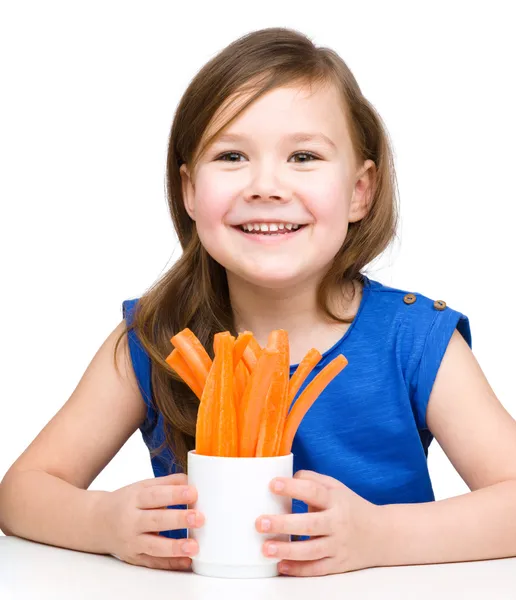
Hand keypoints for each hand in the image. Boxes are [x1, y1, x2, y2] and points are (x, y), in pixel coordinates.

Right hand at [99, 473, 203, 570]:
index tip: (193, 493)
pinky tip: (186, 561)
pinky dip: (170, 563)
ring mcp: (132, 542)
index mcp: (135, 499)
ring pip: (153, 546)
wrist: (96, 522)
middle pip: (156, 521)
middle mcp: (132, 521)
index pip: (156, 496)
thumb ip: (167, 483)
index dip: (175, 494)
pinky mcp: (134, 558)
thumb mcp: (142, 487)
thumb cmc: (125, 502)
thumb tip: (191, 480)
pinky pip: (153, 562)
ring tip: (194, 546)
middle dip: (178, 519)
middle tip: (199, 518)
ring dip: (175, 547)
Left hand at [255, 470, 380, 576]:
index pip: (314, 491)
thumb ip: (312, 479)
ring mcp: (338, 545)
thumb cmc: (351, 506)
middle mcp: (338, 523)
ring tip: (265, 548)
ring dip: (287, 550)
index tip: (273, 484)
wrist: (382, 535)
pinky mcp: (338, 564)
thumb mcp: (336, 487)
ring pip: (312, 550)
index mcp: (336, 500)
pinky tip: (281, 566)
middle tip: (261, 522)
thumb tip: (287, 477)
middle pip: (310, 524)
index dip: (293, 487)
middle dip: (284, 524)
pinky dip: (299, 569)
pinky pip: (317, 569)